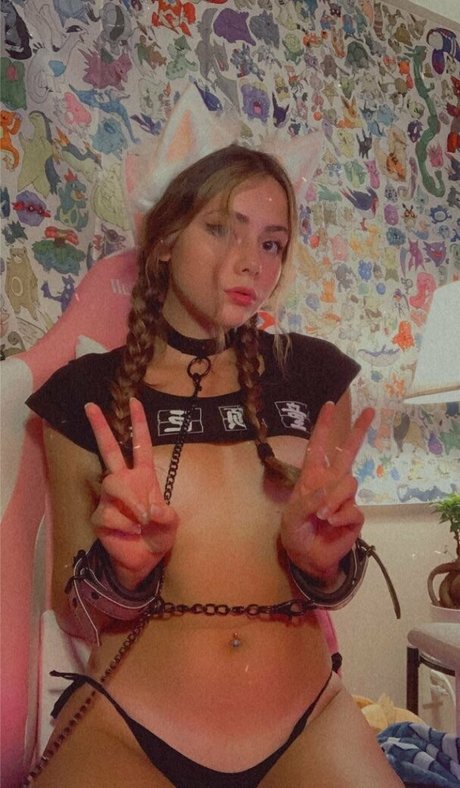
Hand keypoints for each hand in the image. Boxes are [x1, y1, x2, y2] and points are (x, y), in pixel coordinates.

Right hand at [85, 398, 177, 585]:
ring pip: (113, 483)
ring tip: (140, 520)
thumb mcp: (171, 526)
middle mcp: (125, 481)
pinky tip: (129, 532)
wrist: (142, 561)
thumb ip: (166, 517)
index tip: (134, 401)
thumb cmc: (157, 536)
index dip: (138, 424)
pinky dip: (123, 524)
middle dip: (100, 427)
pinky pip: (108, 512)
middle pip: (109, 449)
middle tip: (90, 405)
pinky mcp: (99, 515)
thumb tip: (152, 510)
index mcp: (144, 476)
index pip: (140, 444)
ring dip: (130, 501)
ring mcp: (110, 497)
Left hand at [280, 401, 374, 581]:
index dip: (324, 426)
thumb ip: (308, 502)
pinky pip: (353, 509)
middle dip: (358, 430)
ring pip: (348, 484)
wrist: (307, 557)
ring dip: (334, 498)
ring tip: (322, 515)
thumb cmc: (296, 532)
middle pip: (348, 452)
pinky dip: (340, 516)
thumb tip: (328, 493)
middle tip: (369, 410)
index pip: (319, 446)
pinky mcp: (354, 516)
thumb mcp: (292, 516)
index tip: (329, 405)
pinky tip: (332, 524)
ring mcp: (344, 498)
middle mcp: (330, 482)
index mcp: (312, 476)